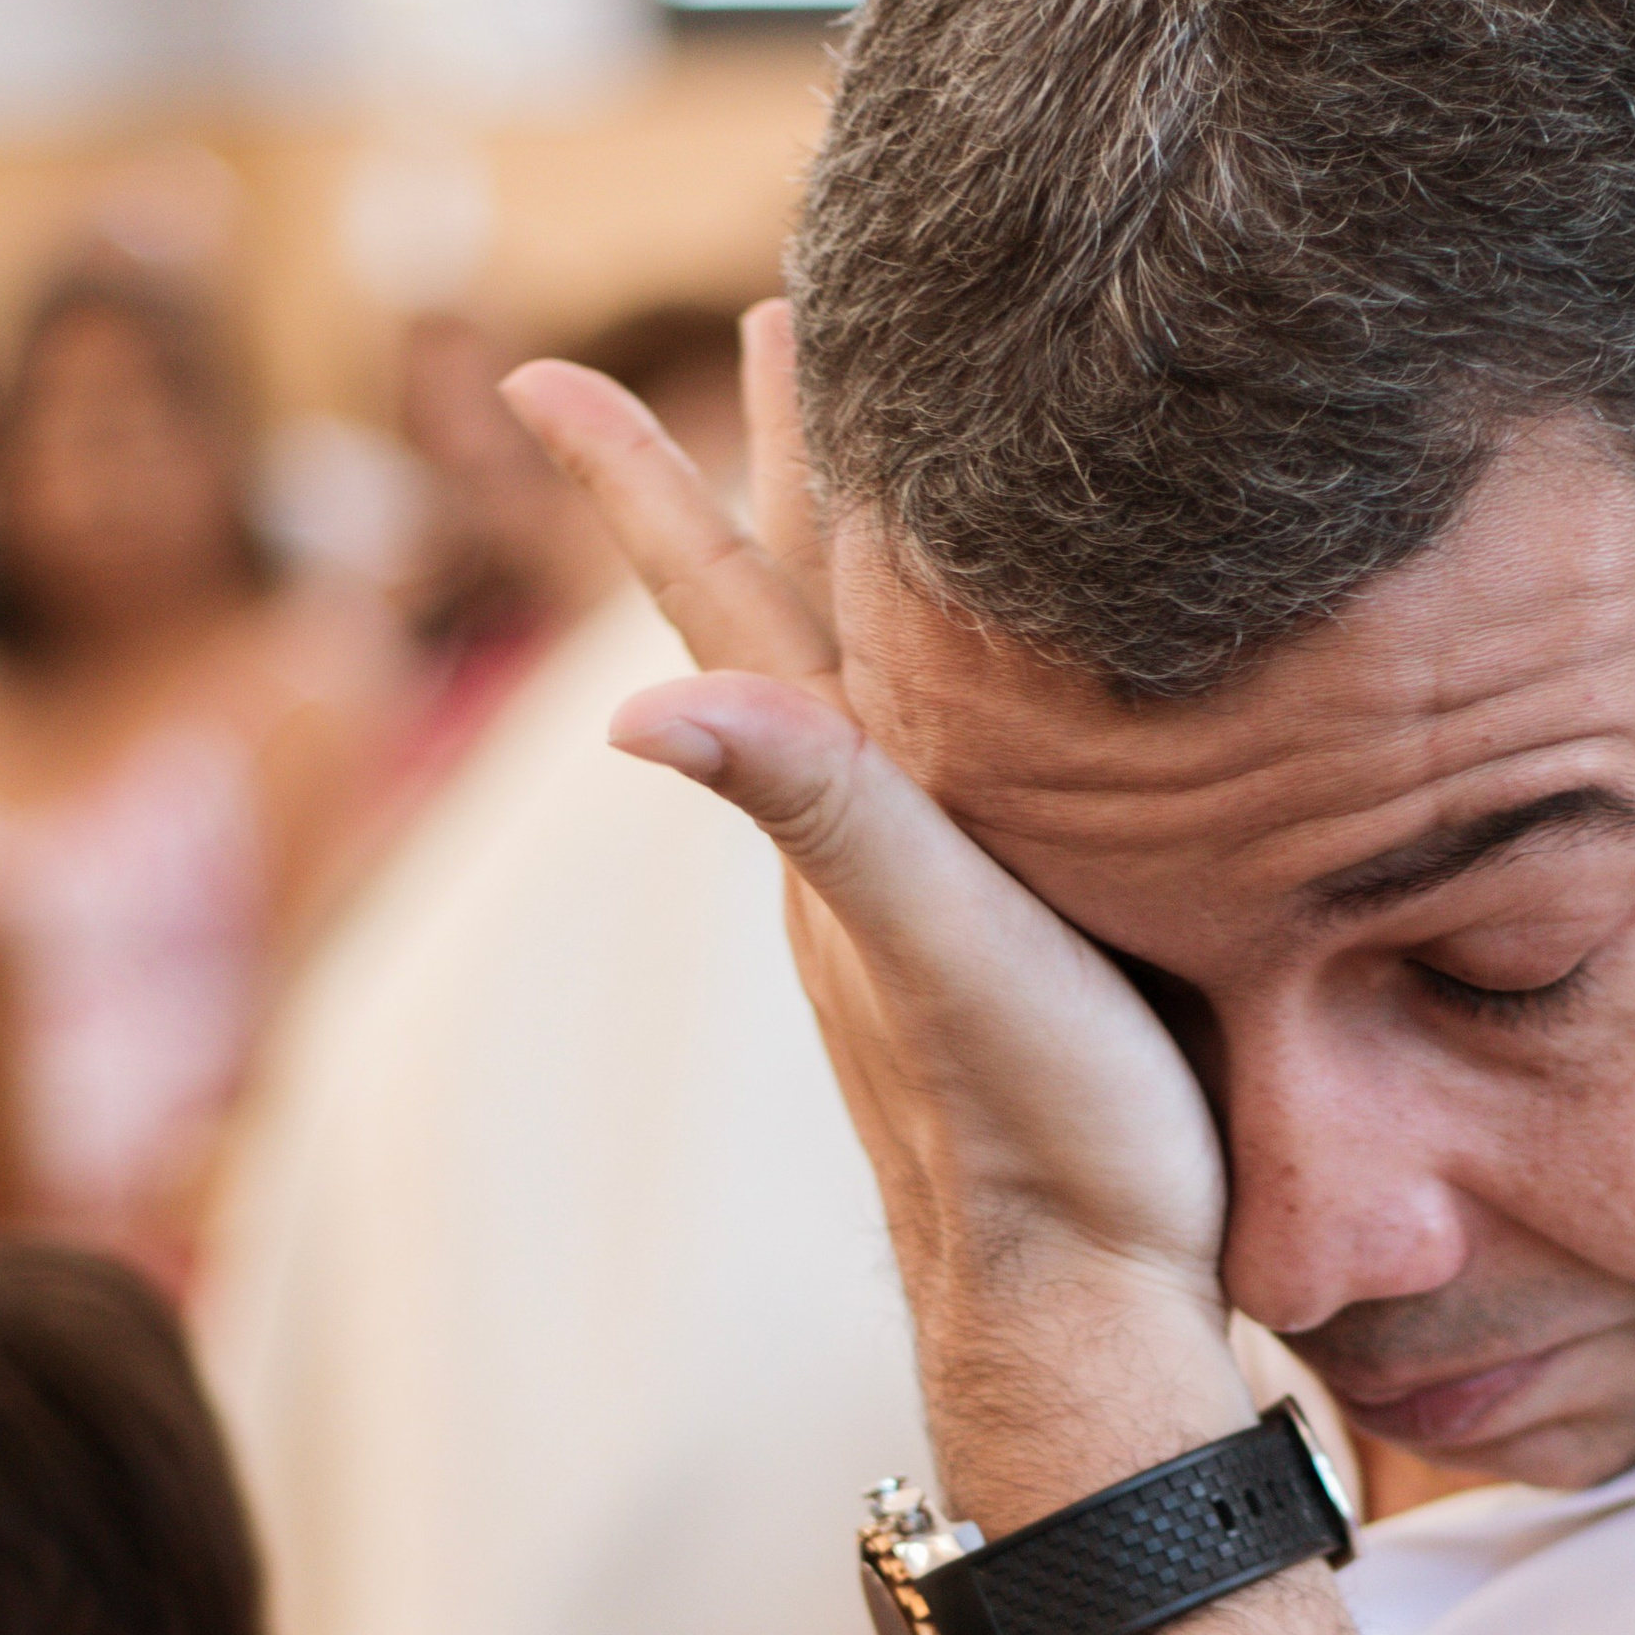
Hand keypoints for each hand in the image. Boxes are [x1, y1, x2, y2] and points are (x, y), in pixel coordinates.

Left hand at [503, 313, 1243, 1507]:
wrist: (1093, 1316)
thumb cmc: (1043, 1136)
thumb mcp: (943, 954)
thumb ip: (826, 812)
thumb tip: (636, 707)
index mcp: (847, 809)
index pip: (726, 605)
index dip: (644, 482)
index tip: (541, 377)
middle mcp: (860, 842)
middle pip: (798, 611)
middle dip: (781, 459)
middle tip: (777, 318)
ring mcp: (920, 899)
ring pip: (876, 681)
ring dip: (860, 559)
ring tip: (882, 459)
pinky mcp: (993, 947)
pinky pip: (949, 766)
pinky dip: (951, 675)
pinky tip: (989, 688)